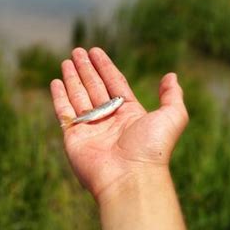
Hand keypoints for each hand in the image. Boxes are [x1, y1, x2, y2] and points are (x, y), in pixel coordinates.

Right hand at [50, 47, 188, 201]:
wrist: (130, 179)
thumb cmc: (152, 148)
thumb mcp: (172, 117)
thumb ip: (172, 96)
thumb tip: (171, 76)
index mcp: (130, 114)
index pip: (115, 83)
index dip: (105, 67)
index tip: (96, 51)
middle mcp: (109, 120)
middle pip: (95, 87)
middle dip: (87, 68)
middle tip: (78, 50)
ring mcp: (91, 129)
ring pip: (79, 96)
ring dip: (73, 77)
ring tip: (67, 60)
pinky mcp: (74, 138)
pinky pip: (65, 112)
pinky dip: (59, 96)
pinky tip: (56, 81)